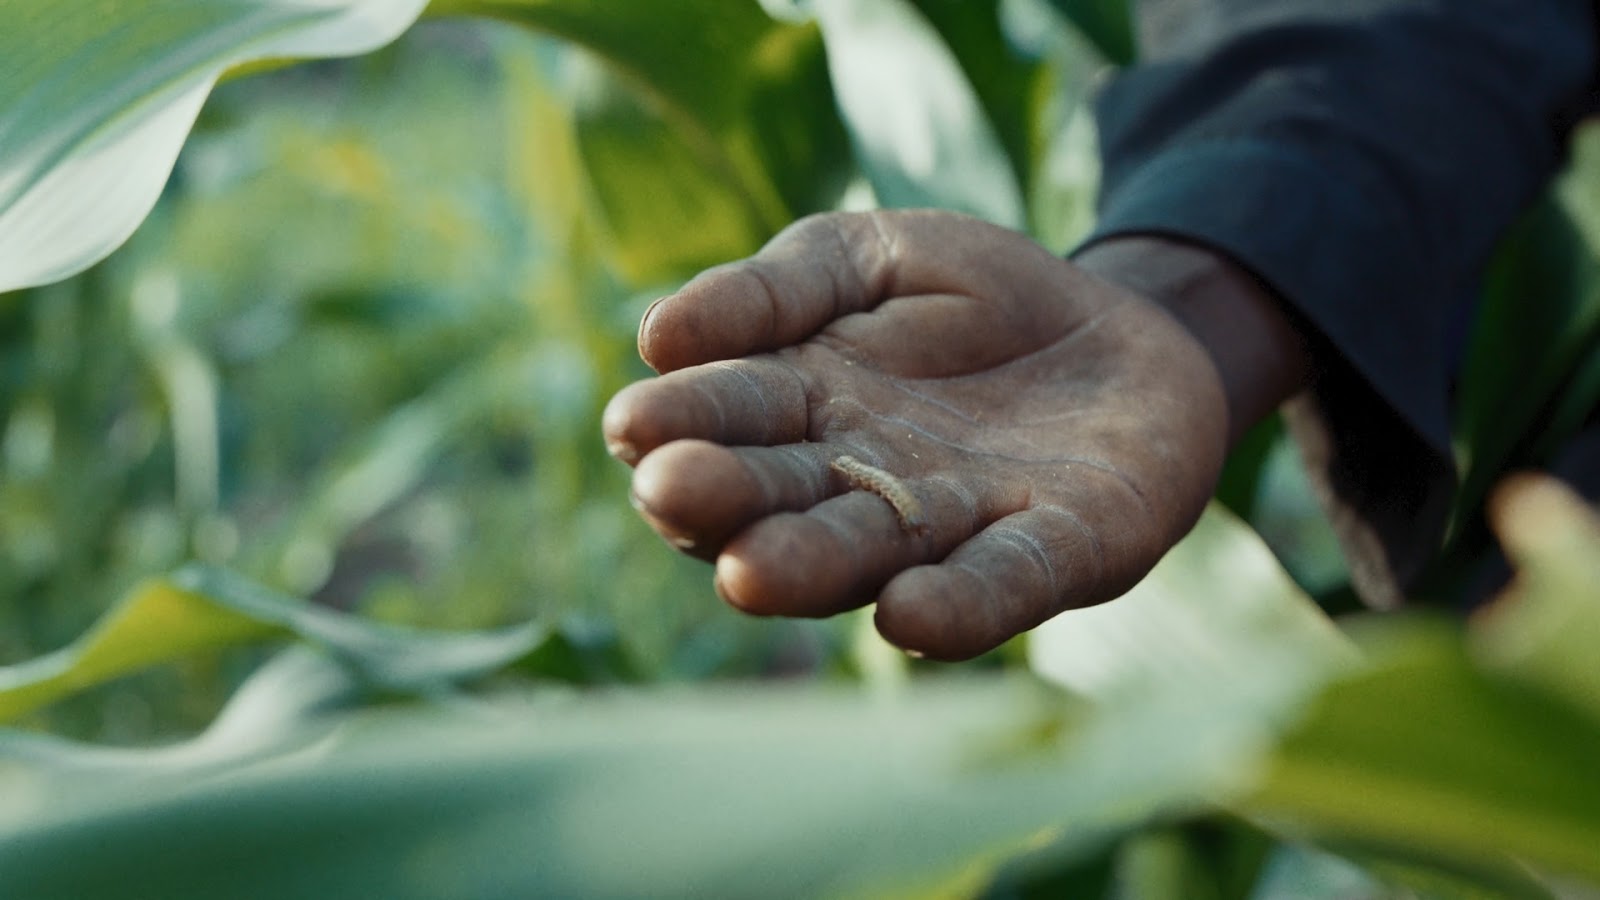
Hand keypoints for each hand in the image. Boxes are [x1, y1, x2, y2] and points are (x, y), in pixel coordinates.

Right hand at [602, 211, 1305, 659]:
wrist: (1126, 326)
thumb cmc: (976, 299)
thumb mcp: (866, 256)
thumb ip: (774, 290)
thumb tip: (654, 334)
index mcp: (805, 409)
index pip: (730, 419)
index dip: (683, 422)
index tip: (633, 424)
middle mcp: (863, 485)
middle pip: (784, 499)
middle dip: (727, 500)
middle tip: (672, 493)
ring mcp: (958, 525)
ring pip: (874, 552)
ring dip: (813, 565)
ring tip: (751, 573)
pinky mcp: (1061, 550)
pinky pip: (1006, 581)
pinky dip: (960, 604)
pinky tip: (909, 615)